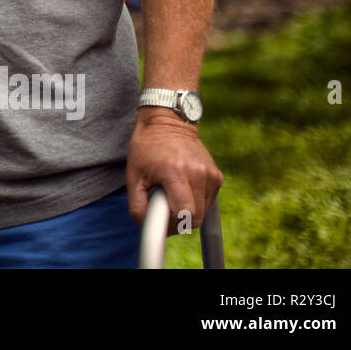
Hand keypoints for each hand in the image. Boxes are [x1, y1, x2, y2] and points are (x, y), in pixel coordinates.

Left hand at [126, 109, 223, 234]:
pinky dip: (195, 201)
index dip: (173, 225)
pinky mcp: (217, 176)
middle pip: (196, 218)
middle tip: (163, 209)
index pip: (185, 214)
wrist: (167, 122)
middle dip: (179, 221)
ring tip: (171, 193)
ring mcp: (211, 174)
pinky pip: (208, 201)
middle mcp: (198, 173)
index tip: (161, 221)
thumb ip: (138, 205)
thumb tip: (147, 227)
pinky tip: (182, 187)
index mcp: (175, 172)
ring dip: (187, 211)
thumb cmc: (147, 147)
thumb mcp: (133, 175)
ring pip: (203, 212)